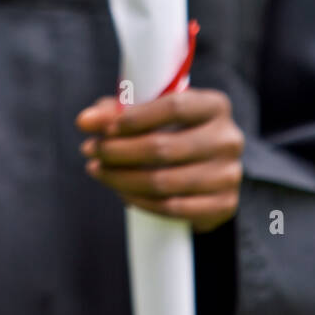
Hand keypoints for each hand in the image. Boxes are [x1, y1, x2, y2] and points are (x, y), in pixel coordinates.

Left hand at [75, 88, 243, 232]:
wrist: (207, 167)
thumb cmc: (172, 129)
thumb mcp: (151, 112)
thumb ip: (117, 111)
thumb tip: (84, 121)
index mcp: (216, 105)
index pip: (174, 107)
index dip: (135, 118)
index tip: (103, 128)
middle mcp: (229, 139)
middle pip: (164, 147)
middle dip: (118, 151)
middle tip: (89, 150)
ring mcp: (230, 175)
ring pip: (164, 182)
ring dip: (121, 179)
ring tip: (97, 170)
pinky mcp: (225, 206)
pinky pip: (173, 209)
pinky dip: (141, 202)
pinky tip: (121, 193)